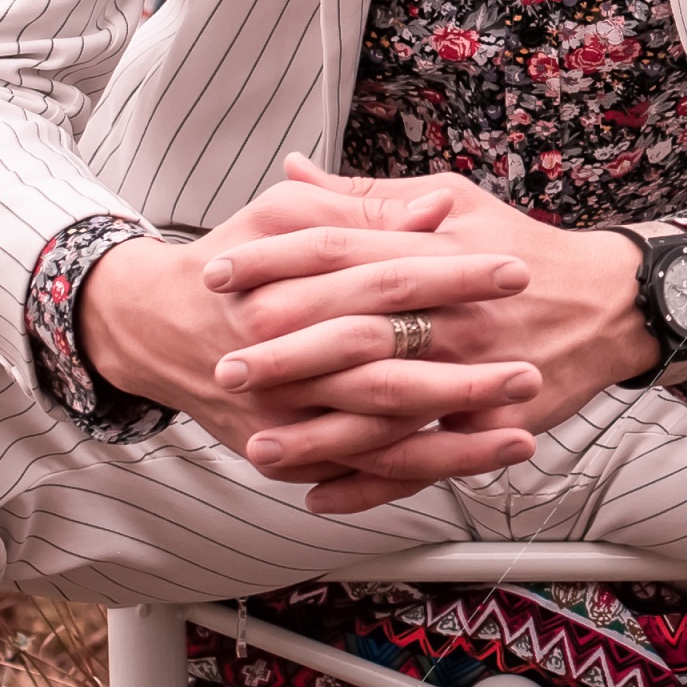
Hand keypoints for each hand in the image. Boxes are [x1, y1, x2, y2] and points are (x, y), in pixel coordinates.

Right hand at [77, 170, 546, 515]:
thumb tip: (437, 208)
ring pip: (378, 441)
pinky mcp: (287, 455)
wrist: (156, 327)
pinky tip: (468, 466)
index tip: (515, 271)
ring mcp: (284, 420)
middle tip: (530, 368)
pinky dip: (413, 478)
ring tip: (521, 436)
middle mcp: (284, 364)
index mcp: (289, 293)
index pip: (387, 281)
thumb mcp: (284, 217)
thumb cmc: (233, 263)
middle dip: (464, 377)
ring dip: (453, 444)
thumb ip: (361, 211)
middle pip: (386, 374)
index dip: (454, 277)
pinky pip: (358, 474)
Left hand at [194, 159, 654, 510]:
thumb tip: (292, 171)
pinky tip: (320, 494)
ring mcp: (473, 369)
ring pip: (386, 404)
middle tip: (225, 364)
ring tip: (257, 444)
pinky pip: (426, 459)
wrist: (612, 303)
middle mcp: (451, 309)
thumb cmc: (521, 247)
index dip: (274, 262)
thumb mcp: (451, 199)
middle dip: (286, 350)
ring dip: (319, 430)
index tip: (217, 274)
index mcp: (435, 247)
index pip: (342, 249)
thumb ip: (365, 196)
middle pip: (358, 328)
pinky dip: (373, 483)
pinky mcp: (491, 420)